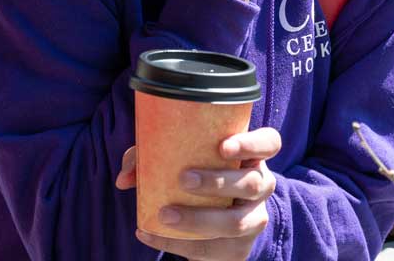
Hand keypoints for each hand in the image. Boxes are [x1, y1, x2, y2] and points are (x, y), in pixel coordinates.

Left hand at [123, 127, 280, 260]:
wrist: (218, 219)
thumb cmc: (197, 174)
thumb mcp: (182, 158)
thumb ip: (152, 157)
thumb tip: (124, 177)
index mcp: (253, 157)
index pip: (269, 143)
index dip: (252, 144)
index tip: (222, 146)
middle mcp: (261, 186)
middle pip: (252, 183)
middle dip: (217, 182)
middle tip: (183, 179)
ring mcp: (254, 219)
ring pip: (236, 222)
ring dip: (199, 219)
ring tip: (165, 215)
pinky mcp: (239, 249)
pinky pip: (213, 250)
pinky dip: (178, 244)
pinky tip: (150, 234)